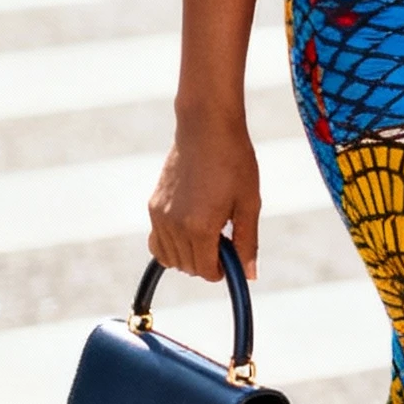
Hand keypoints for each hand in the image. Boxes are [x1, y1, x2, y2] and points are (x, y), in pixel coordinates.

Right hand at [147, 116, 261, 281]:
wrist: (205, 128)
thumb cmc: (233, 162)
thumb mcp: (249, 203)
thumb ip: (247, 242)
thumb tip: (250, 275)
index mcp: (200, 228)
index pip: (207, 272)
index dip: (223, 270)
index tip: (232, 254)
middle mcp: (175, 226)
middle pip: (189, 268)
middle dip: (208, 263)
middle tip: (224, 237)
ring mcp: (160, 217)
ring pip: (170, 259)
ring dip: (189, 255)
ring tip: (208, 231)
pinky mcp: (153, 207)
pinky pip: (157, 243)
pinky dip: (172, 245)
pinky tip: (189, 229)